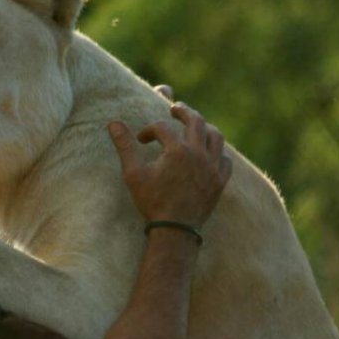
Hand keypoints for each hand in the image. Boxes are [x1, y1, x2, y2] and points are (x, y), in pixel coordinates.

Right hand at [108, 103, 231, 226]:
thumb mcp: (133, 173)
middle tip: (175, 109)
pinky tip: (209, 152)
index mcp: (177, 150)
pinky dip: (217, 151)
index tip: (141, 140)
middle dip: (184, 111)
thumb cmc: (152, 201)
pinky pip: (225, 158)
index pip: (162, 128)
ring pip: (216, 136)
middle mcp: (199, 154)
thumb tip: (113, 123)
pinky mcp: (220, 180)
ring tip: (195, 125)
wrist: (175, 230)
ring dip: (204, 127)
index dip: (149, 130)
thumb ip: (125, 146)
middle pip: (196, 120)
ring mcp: (213, 167)